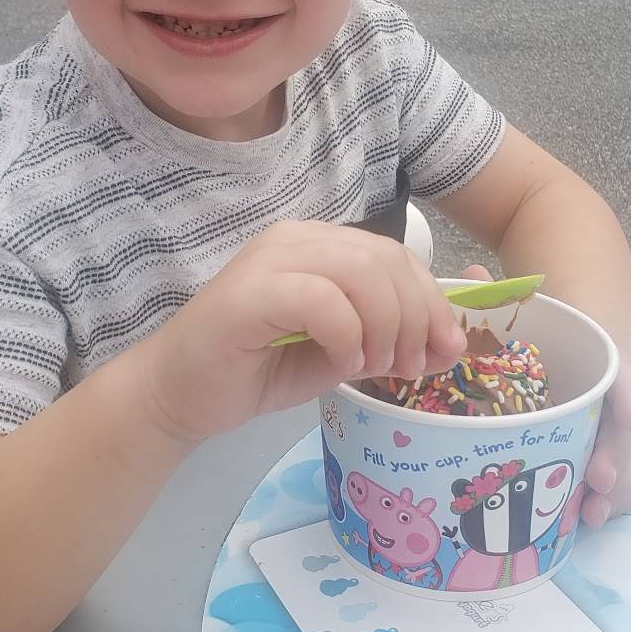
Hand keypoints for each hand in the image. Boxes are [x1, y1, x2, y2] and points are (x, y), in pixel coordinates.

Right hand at [137, 222, 467, 447]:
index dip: (432, 300)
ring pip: (362, 271)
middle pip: (386, 258)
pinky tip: (343, 362)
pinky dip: (348, 334)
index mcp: (319, 245)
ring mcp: (272, 258)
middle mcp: (297, 238)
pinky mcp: (252, 290)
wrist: (178, 393)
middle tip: (409, 367)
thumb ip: (389, 340)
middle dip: (416, 316)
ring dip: (385, 326)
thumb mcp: (342, 353)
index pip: (396, 255)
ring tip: (376, 367)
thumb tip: (452, 341)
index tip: (446, 350)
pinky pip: (323, 299)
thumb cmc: (256, 371)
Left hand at [459, 264, 630, 526]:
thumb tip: (469, 276)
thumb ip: (498, 294)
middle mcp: (613, 394)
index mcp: (600, 355)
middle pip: (624, 428)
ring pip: (628, 456)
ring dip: (616, 484)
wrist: (587, 323)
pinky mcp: (607, 445)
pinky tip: (590, 519)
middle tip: (597, 478)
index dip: (626, 394)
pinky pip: (622, 474)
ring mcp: (614, 423)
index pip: (621, 373)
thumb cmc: (552, 322)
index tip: (630, 418)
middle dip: (614, 454)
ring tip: (593, 513)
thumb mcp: (528, 304)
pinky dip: (613, 498)